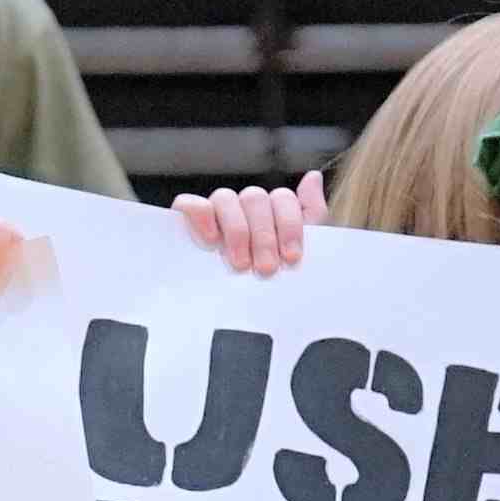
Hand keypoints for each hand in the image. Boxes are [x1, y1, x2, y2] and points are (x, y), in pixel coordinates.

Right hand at [174, 181, 326, 276]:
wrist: (237, 324)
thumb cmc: (273, 282)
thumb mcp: (301, 253)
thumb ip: (311, 214)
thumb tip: (312, 176)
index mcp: (270, 211)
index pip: (282, 198)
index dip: (289, 225)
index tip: (291, 257)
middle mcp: (242, 207)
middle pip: (254, 197)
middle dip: (264, 236)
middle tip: (266, 269)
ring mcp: (215, 213)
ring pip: (225, 198)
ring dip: (236, 230)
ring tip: (240, 265)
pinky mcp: (187, 222)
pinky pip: (190, 203)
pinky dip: (202, 215)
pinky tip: (212, 240)